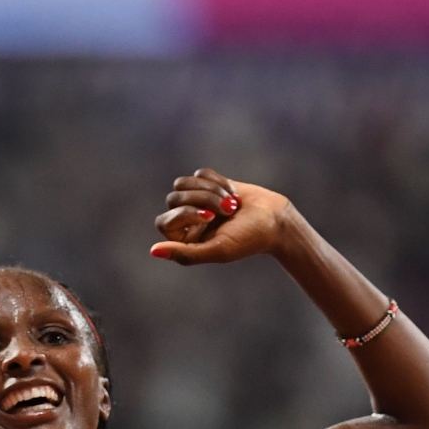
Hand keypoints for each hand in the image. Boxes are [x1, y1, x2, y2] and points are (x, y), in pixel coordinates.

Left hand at [151, 168, 292, 264]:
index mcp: (183, 240)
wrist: (275, 220)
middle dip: (202, 200)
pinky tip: (234, 195)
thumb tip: (153, 251)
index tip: (209, 217)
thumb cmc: (247, 240)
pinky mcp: (208, 184)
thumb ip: (185, 254)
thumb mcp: (217, 250)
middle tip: (227, 210)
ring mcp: (195, 201)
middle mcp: (185, 221)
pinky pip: (200, 174)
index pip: (163, 222)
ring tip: (231, 203)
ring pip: (182, 183)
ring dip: (210, 190)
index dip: (185, 214)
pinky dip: (218, 182)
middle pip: (173, 199)